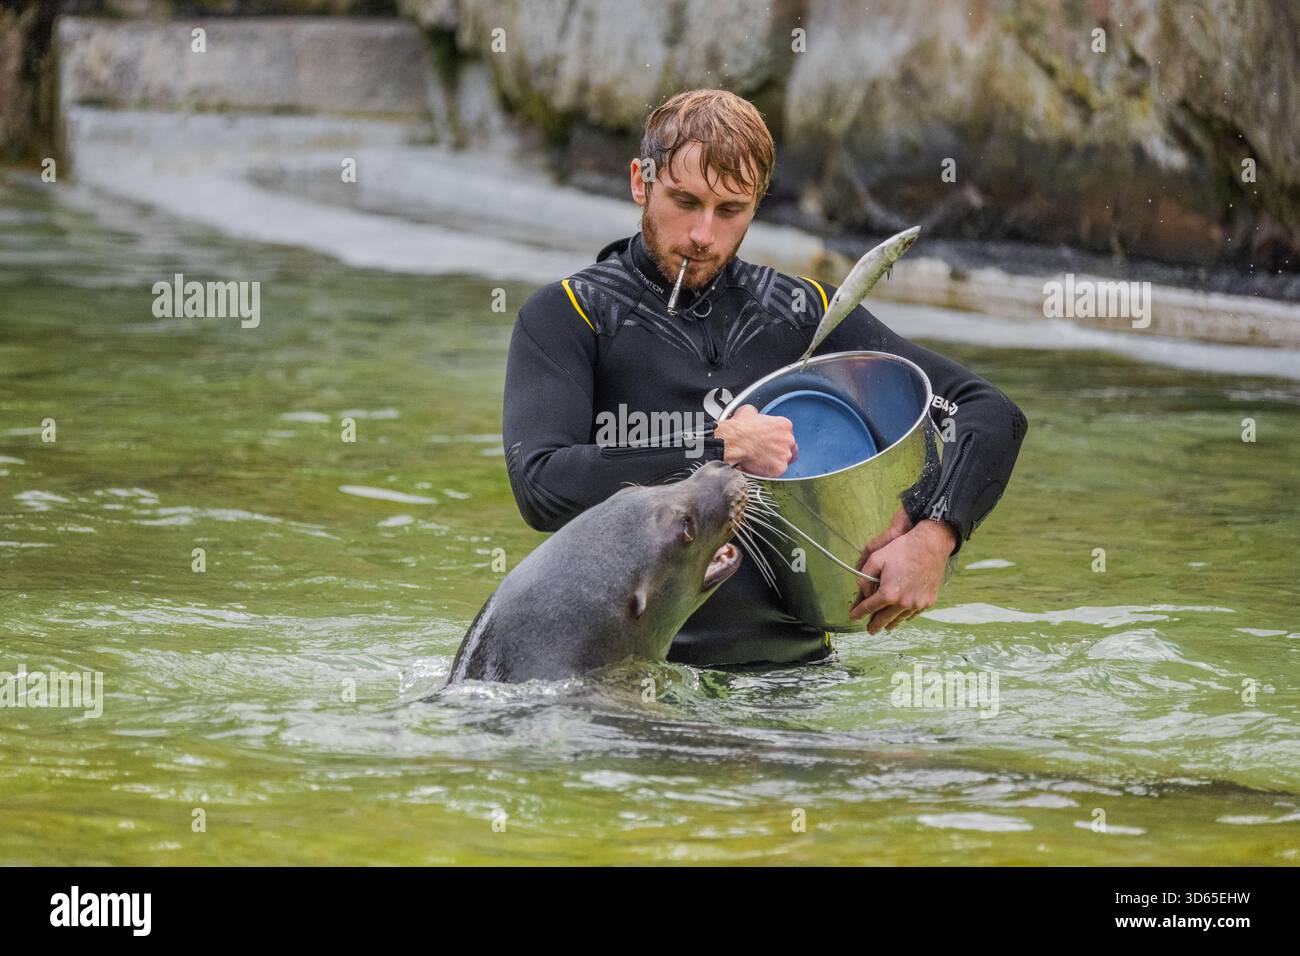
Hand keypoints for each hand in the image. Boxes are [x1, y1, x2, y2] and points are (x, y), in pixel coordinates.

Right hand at [714, 404, 797, 477]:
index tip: (770, 440)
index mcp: (784, 425)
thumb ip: (757, 415)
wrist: (733, 442)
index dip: (777, 438)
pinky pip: (776, 471)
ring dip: (774, 461)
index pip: (787, 433)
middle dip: (780, 450)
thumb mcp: (748, 411)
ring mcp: (785, 455)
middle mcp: (788, 440)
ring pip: (784, 461)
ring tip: (760, 460)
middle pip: (790, 448)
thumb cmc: (740, 428)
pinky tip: (758, 467)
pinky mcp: (778, 468)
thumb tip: (753, 415)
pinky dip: (767, 471)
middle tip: (767, 451)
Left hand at [850, 517, 955, 633]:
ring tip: (884, 627)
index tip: (853, 616)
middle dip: (875, 625)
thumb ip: (864, 577)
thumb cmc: (902, 549)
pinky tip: (901, 618)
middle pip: (884, 619)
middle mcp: (903, 602)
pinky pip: (913, 614)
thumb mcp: (876, 558)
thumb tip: (862, 592)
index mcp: (888, 593)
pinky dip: (905, 617)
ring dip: (890, 623)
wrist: (931, 544)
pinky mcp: (928, 601)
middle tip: (869, 630)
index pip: (869, 607)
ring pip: (900, 619)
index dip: (859, 612)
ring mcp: (917, 604)